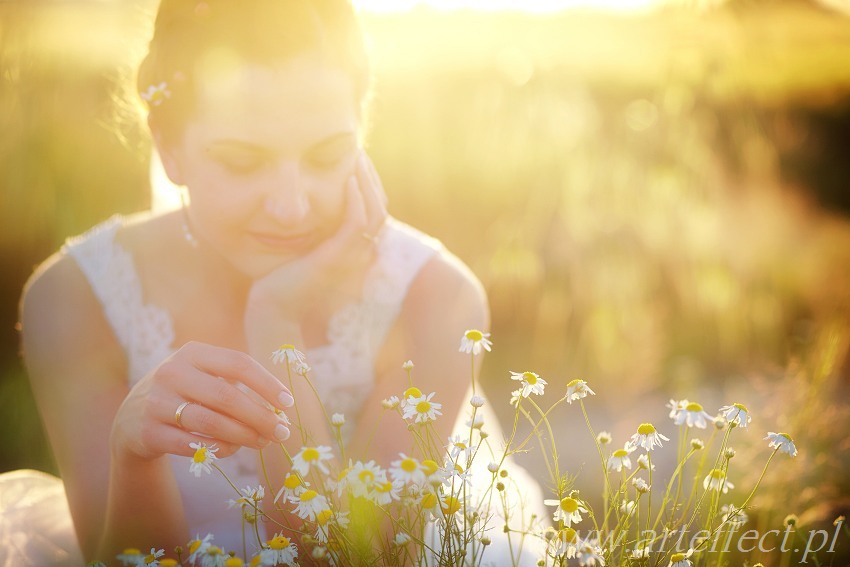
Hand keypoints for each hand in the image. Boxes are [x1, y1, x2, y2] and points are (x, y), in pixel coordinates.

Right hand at [110, 341, 293, 461]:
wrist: (132, 418)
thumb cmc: (184, 394)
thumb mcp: (202, 376)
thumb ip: (235, 384)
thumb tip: (279, 407)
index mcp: (191, 353)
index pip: (238, 364)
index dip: (267, 384)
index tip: (288, 403)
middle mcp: (171, 373)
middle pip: (227, 396)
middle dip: (260, 416)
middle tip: (282, 431)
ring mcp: (157, 402)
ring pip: (211, 422)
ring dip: (244, 435)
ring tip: (264, 442)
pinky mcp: (148, 432)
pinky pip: (193, 444)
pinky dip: (219, 448)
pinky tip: (234, 449)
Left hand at [246, 151, 388, 318]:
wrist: (273, 307)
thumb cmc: (284, 279)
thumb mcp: (308, 247)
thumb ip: (322, 230)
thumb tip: (319, 202)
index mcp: (358, 252)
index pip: (376, 212)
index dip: (371, 186)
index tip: (357, 162)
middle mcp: (361, 255)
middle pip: (380, 209)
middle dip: (371, 178)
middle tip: (359, 152)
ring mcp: (351, 258)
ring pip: (375, 212)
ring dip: (367, 181)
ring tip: (357, 157)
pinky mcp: (336, 258)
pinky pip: (357, 223)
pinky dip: (356, 199)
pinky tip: (348, 179)